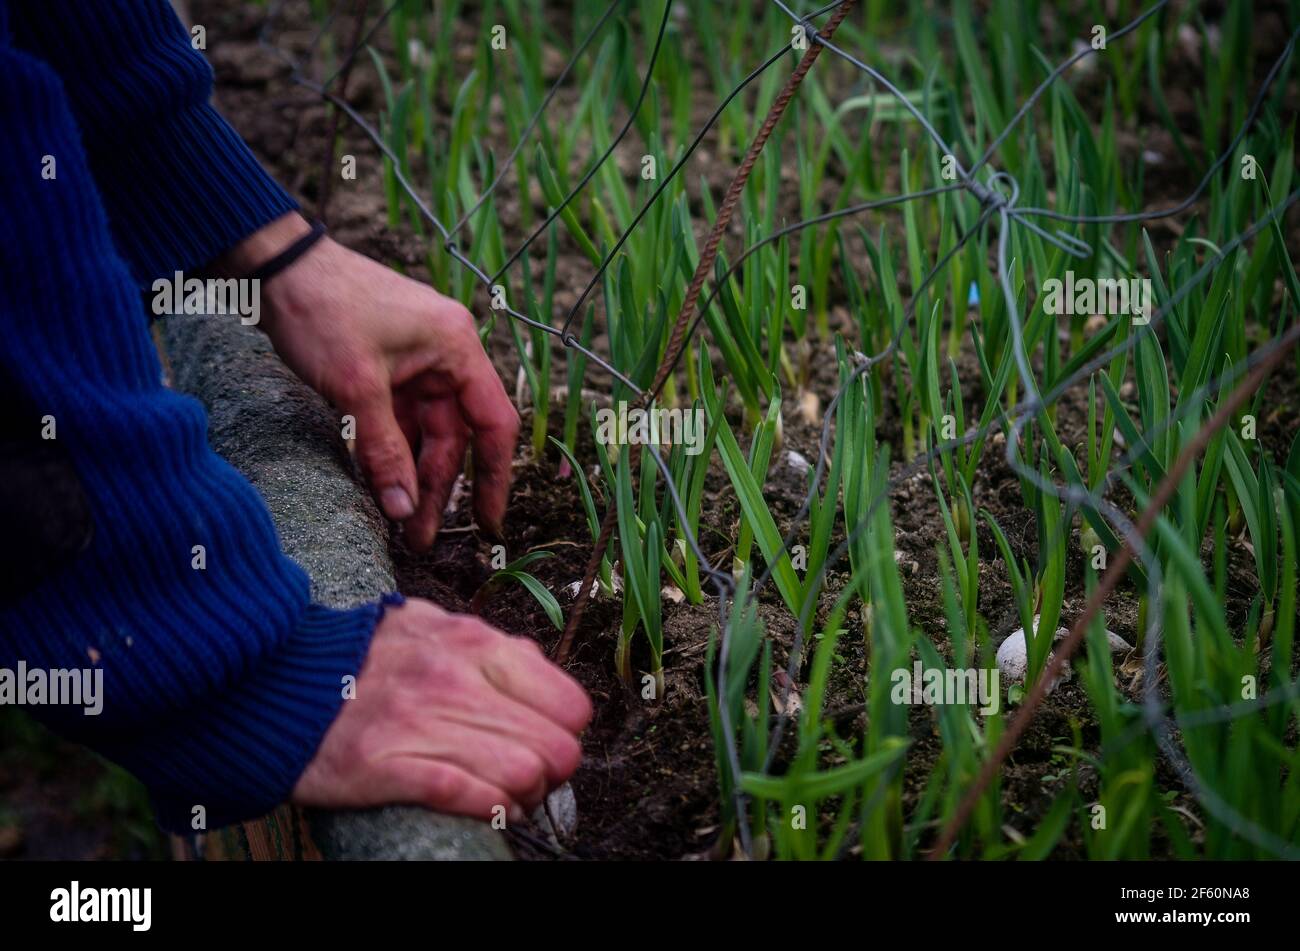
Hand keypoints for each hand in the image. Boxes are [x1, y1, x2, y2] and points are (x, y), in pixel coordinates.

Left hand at [219, 214, 518, 548]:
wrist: (273, 266)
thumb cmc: (321, 310)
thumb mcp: (355, 388)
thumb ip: (385, 452)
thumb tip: (404, 512)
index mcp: (457, 348)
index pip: (493, 424)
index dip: (494, 477)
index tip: (487, 523)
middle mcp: (446, 354)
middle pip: (455, 435)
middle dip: (438, 488)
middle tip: (419, 538)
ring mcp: (417, 360)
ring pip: (426, 432)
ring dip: (413, 475)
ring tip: (401, 523)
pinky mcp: (387, 366)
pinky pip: (400, 420)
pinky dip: (393, 452)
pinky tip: (383, 486)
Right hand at [293, 598, 590, 820]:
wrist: (271, 676)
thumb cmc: (360, 657)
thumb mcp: (432, 626)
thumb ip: (487, 647)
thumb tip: (538, 670)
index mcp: (473, 643)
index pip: (570, 704)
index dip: (565, 733)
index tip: (545, 741)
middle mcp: (454, 679)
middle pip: (555, 748)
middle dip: (551, 774)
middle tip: (529, 778)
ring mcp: (419, 722)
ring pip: (521, 775)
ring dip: (522, 796)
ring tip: (504, 795)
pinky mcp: (384, 765)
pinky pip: (467, 796)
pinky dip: (489, 809)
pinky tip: (486, 808)